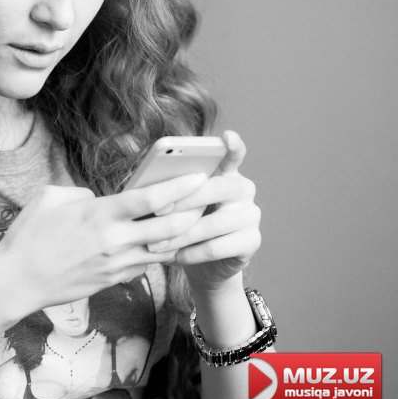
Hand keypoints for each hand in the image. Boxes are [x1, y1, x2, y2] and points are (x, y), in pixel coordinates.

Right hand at [0, 173, 209, 314]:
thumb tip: (99, 198)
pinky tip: (163, 243)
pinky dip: (157, 252)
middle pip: (169, 227)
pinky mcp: (114, 280)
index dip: (178, 188)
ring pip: (163, 250)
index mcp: (99, 215)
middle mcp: (114, 241)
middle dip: (192, 213)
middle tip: (206, 201)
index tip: (197, 178)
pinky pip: (144, 264)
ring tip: (194, 221)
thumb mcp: (50, 198)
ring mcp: (116, 264)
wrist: (17, 281)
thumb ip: (81, 192)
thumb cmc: (28, 236)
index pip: (149, 199)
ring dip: (181, 236)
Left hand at [145, 131, 260, 291]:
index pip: (232, 154)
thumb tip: (145, 187)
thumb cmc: (182, 223)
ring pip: (213, 223)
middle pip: (216, 188)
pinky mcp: (253, 241)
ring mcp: (252, 214)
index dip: (233, 146)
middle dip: (183, 200)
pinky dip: (191, 253)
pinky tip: (175, 257)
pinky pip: (217, 247)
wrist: (202, 262)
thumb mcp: (174, 204)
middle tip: (155, 212)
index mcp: (225, 172)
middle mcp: (243, 189)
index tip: (227, 136)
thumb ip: (169, 189)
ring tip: (155, 245)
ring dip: (180, 235)